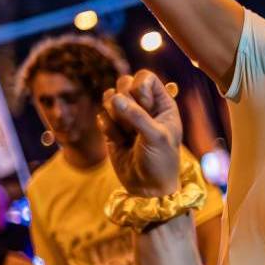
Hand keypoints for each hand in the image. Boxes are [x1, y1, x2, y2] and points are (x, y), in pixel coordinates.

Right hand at [99, 70, 185, 196]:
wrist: (148, 187)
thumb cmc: (162, 161)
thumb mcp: (156, 137)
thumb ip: (137, 116)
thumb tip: (113, 97)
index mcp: (163, 103)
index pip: (145, 77)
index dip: (140, 89)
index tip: (145, 106)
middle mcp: (145, 106)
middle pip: (123, 83)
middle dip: (125, 103)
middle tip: (135, 124)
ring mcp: (127, 116)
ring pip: (110, 97)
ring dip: (116, 116)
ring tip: (129, 134)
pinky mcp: (112, 127)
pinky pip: (101, 115)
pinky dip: (108, 128)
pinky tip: (120, 142)